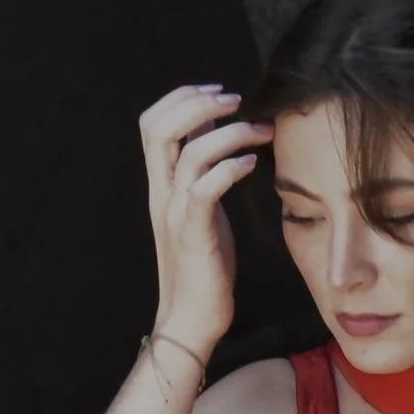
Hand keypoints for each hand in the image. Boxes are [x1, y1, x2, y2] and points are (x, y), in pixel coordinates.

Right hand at [142, 84, 269, 363]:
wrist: (190, 320)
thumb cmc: (203, 266)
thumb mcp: (199, 210)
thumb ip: (200, 174)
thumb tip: (213, 137)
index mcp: (160, 185)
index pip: (153, 122)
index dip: (181, 97)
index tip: (219, 94)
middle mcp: (162, 194)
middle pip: (159, 126)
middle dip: (197, 102)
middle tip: (235, 99)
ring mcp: (176, 213)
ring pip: (190, 153)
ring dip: (229, 132)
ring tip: (260, 131)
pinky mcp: (195, 235)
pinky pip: (207, 189)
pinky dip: (230, 168)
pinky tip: (251, 165)